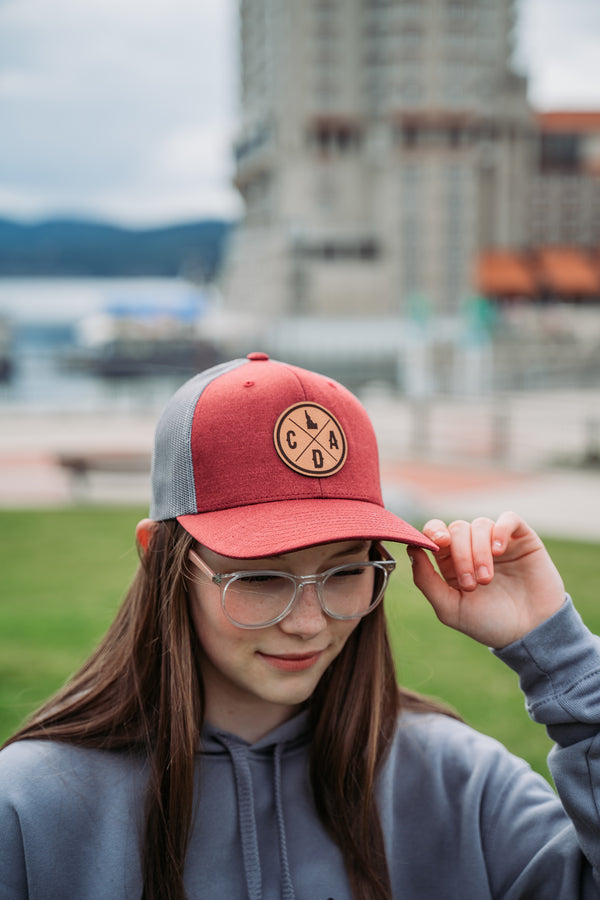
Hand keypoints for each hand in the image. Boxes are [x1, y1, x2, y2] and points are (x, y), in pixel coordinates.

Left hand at [409, 511, 565, 648]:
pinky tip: (498, 550)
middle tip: (472, 584)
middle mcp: (472, 548)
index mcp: (450, 562)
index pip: (434, 532)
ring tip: (486, 579)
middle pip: (456, 529)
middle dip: (460, 555)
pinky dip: (500, 530)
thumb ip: (426, 580)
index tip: (438, 544)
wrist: (530, 634)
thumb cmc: (489, 623)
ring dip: (479, 551)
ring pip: (479, 525)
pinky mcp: (522, 539)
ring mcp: (497, 542)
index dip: (432, 532)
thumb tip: (412, 548)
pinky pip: (508, 519)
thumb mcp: (449, 608)